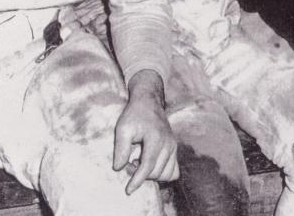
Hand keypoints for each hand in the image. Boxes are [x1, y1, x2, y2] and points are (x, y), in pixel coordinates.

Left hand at [113, 70, 178, 193]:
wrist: (148, 102)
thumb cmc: (134, 115)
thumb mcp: (122, 128)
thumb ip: (121, 149)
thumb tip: (119, 168)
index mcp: (156, 138)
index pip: (148, 166)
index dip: (138, 180)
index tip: (128, 190)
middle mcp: (168, 143)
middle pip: (156, 172)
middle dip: (141, 175)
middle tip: (129, 163)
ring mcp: (174, 146)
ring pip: (166, 174)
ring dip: (152, 175)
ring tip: (140, 163)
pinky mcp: (175, 149)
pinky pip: (174, 171)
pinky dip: (162, 173)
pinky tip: (151, 165)